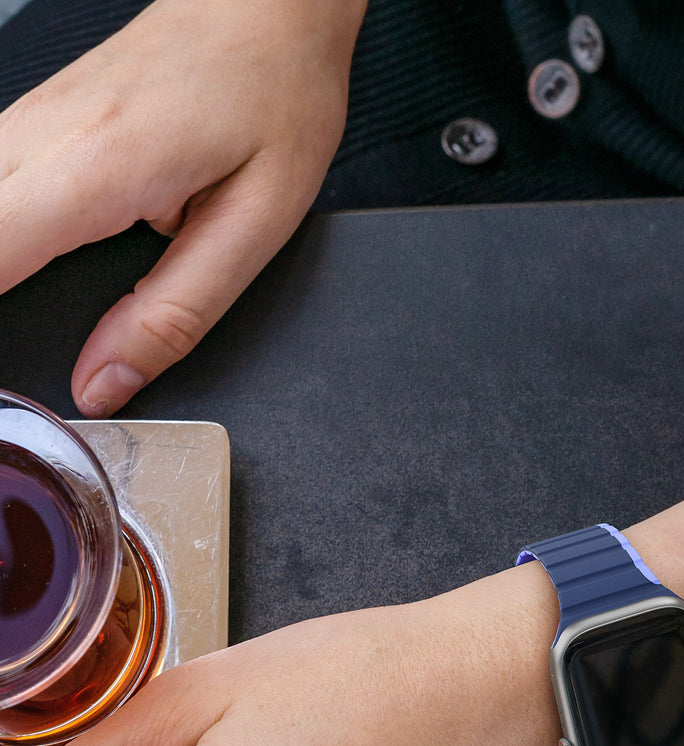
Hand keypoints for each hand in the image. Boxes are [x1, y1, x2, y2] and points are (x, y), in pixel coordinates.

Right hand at [0, 0, 366, 416]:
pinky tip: (23, 255)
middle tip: (17, 359)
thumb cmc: (275, 98)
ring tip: (21, 318)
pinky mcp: (42, 115)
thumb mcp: (252, 226)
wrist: (271, 7)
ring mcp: (33, 116)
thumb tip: (106, 380)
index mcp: (96, 169)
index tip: (2, 387)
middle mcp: (44, 134)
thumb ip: (174, 312)